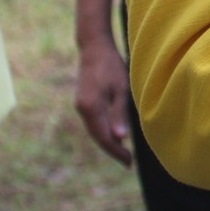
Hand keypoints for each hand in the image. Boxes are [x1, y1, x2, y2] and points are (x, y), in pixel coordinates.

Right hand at [74, 35, 132, 165]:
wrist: (94, 48)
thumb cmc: (111, 66)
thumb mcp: (121, 88)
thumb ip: (119, 113)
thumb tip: (120, 138)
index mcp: (91, 107)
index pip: (104, 137)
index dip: (117, 152)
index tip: (129, 163)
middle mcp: (82, 108)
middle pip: (97, 137)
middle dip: (112, 150)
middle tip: (128, 162)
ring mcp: (80, 105)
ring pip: (94, 130)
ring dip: (107, 142)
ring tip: (123, 152)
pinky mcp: (83, 101)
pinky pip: (93, 122)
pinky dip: (103, 131)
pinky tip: (114, 135)